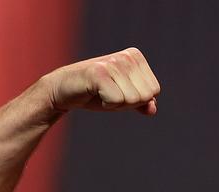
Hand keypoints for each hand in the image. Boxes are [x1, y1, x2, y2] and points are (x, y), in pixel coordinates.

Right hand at [43, 47, 160, 115]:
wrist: (65, 90)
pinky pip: (117, 100)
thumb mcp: (125, 98)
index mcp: (136, 57)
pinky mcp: (98, 72)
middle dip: (128, 103)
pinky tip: (95, 93)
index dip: (137, 99)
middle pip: (145, 96)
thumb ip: (143, 103)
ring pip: (132, 99)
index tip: (118, 90)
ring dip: (116, 104)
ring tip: (101, 92)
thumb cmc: (97, 93)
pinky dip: (107, 104)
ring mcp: (112, 63)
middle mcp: (126, 56)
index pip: (154, 91)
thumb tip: (153, 108)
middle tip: (109, 93)